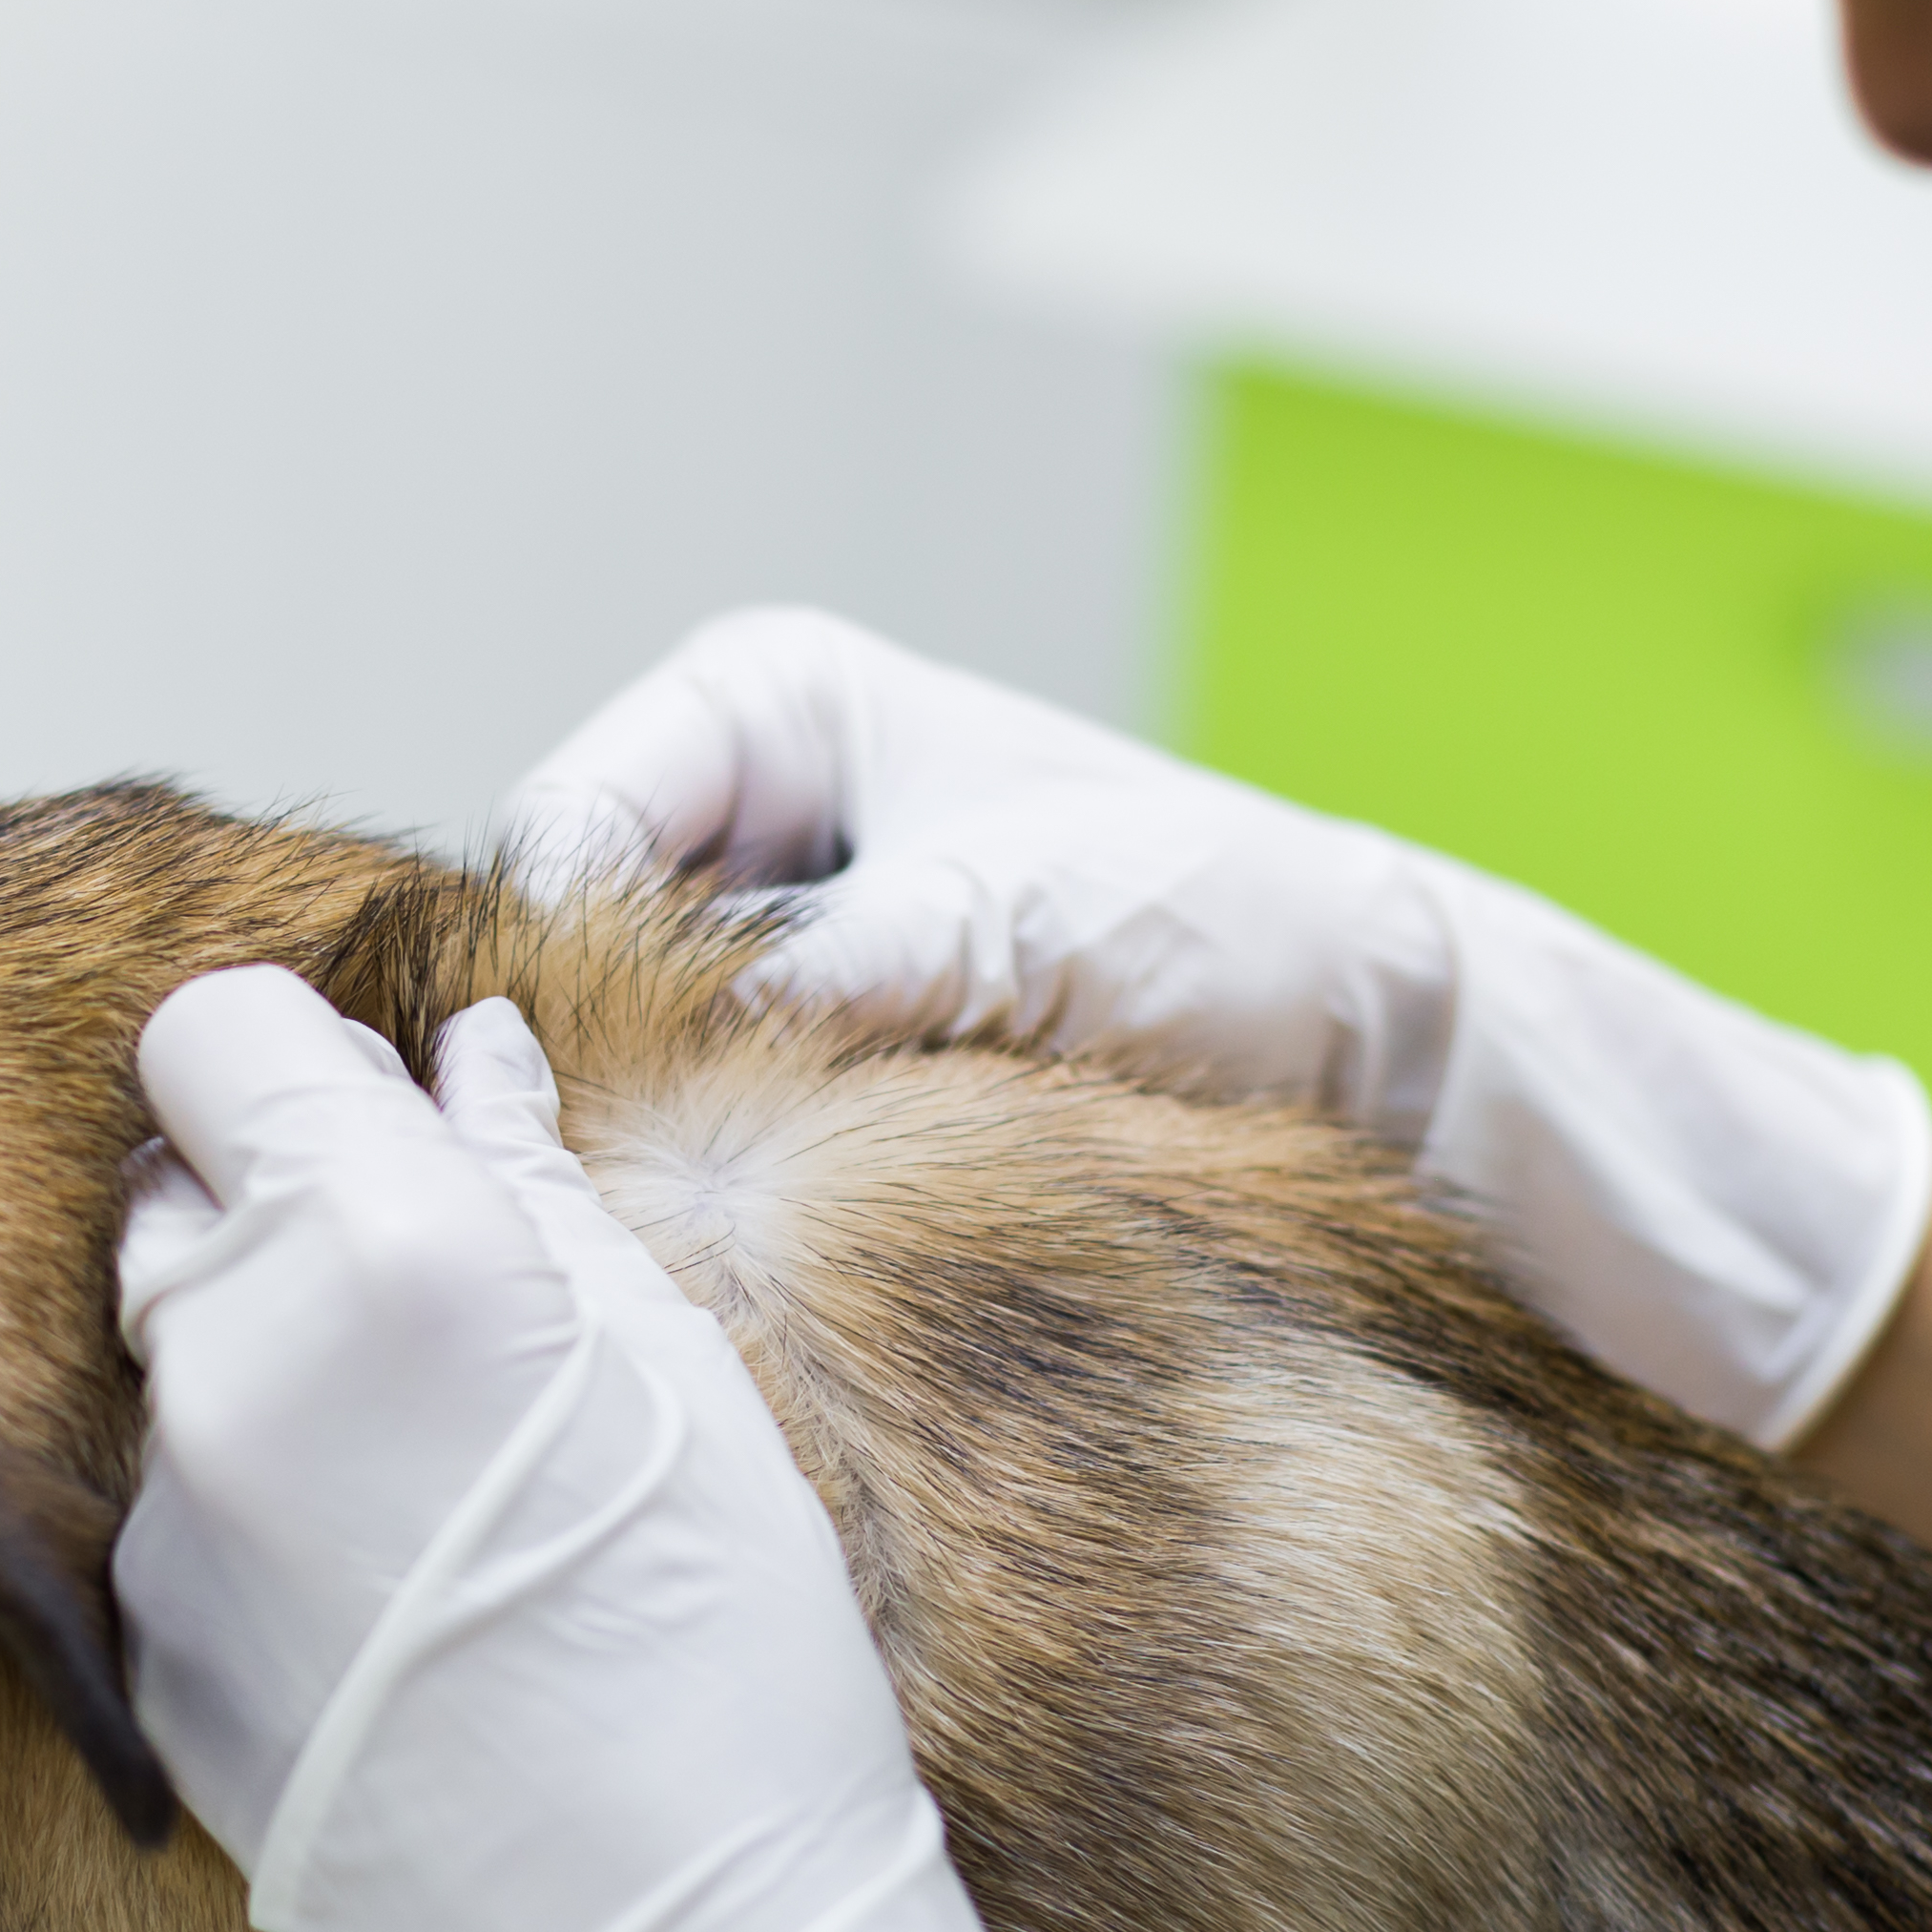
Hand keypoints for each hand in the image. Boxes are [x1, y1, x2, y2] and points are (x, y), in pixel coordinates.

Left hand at [115, 969, 1239, 1931]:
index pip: (215, 1032)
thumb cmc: (728, 1636)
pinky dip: (245, 1522)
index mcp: (382, 1245)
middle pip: (170, 1189)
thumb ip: (530, 1180)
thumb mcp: (669, 1364)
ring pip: (163, 1359)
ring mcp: (158, 1522)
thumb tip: (459, 1050)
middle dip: (274, 1213)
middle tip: (425, 1318)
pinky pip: (161, 1520)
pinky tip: (385, 1609)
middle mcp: (227, 1361)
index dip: (296, 1065)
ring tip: (423, 1489)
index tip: (372, 1122)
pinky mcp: (138, 1654)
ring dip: (258, 1369)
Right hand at [502, 607, 1931, 1446]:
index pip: (566, 819)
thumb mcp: (1033, 915)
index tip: (617, 1066)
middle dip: (608, 1050)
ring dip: (677, 1132)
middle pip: (567, 946)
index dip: (560, 948)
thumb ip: (863, 957)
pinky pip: (705, 1128)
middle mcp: (740, 815)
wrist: (1372, 1035)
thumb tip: (717, 1033)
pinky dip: (735, 1178)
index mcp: (762, 703)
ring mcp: (765, 948)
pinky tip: (789, 1227)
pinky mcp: (807, 1066)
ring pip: (621, 1054)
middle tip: (680, 1158)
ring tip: (752, 1198)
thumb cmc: (1227, 916)